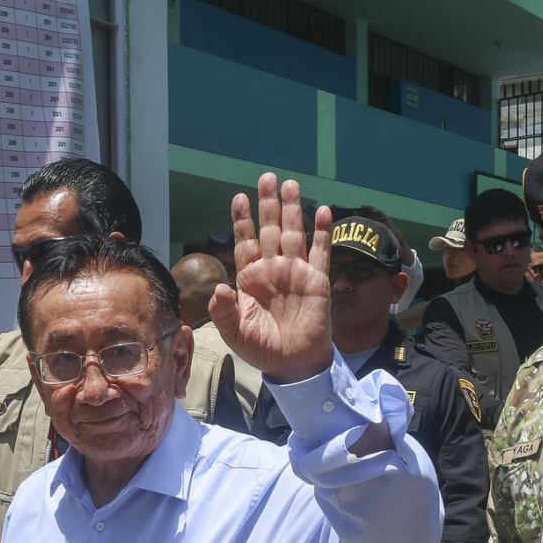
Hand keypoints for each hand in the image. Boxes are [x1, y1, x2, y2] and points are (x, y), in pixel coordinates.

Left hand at [209, 173, 333, 383]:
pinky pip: (320, 252)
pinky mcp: (317, 280)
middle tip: (267, 178)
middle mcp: (273, 269)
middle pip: (270, 229)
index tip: (239, 197)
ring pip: (294, 233)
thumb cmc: (261, 348)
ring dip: (293, 210)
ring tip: (290, 185)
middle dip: (268, 204)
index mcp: (251, 278)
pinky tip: (323, 211)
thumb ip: (224, 311)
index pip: (245, 242)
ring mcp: (296, 272)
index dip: (242, 220)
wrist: (292, 364)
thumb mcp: (234, 332)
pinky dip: (322, 232)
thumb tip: (218, 289)